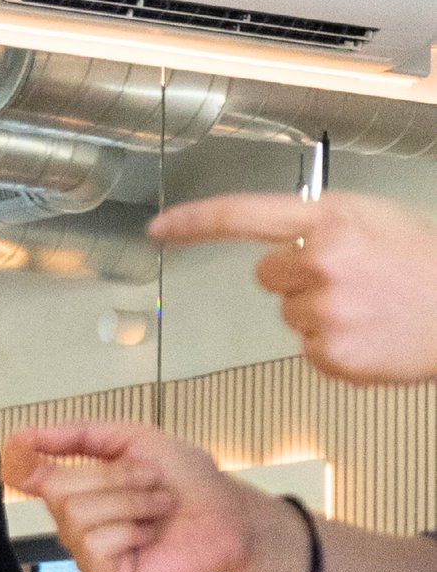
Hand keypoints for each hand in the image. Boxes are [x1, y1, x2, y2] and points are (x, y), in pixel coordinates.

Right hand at [1, 422, 299, 571]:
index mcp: (78, 490)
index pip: (27, 475)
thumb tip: (22, 438)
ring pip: (78, 516)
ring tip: (158, 510)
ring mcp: (89, 555)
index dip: (19, 462)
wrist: (229, 515)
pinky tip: (151, 536)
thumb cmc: (188, 481)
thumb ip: (78, 436)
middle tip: (152, 484)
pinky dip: (131, 532)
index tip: (19, 449)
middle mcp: (76, 524)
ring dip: (131, 502)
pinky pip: (95, 546)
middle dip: (114, 478)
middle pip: (58, 490)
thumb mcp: (134, 440)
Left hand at [152, 190, 436, 383]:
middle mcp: (318, 262)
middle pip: (266, 275)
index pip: (243, 216)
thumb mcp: (376, 219)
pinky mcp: (330, 355)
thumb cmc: (428, 263)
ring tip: (371, 307)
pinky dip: (336, 346)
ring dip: (320, 313)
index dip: (196, 222)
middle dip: (296, 278)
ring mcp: (322, 312)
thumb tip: (283, 243)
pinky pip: (310, 349)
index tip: (162, 227)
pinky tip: (373, 333)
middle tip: (351, 279)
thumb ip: (323, 226)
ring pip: (290, 315)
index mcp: (329, 219)